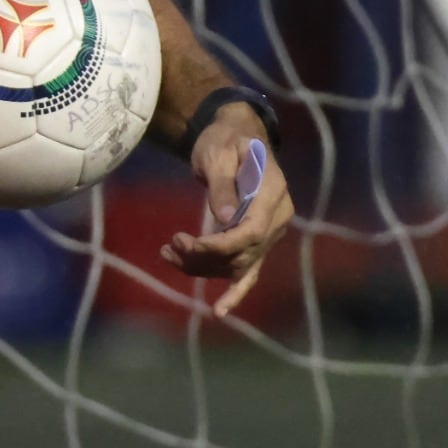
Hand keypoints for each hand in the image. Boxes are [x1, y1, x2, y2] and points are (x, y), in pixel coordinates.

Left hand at [159, 102, 293, 319]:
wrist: (234, 135)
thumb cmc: (224, 139)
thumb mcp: (218, 153)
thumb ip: (222, 184)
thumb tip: (226, 218)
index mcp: (274, 191)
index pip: (252, 231)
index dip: (220, 245)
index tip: (187, 245)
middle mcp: (278, 217)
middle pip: (244, 253)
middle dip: (204, 256)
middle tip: (170, 246)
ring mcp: (270, 232)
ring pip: (238, 264)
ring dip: (204, 267)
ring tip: (169, 253)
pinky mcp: (257, 241)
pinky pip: (248, 271)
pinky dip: (235, 293)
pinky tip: (220, 312)